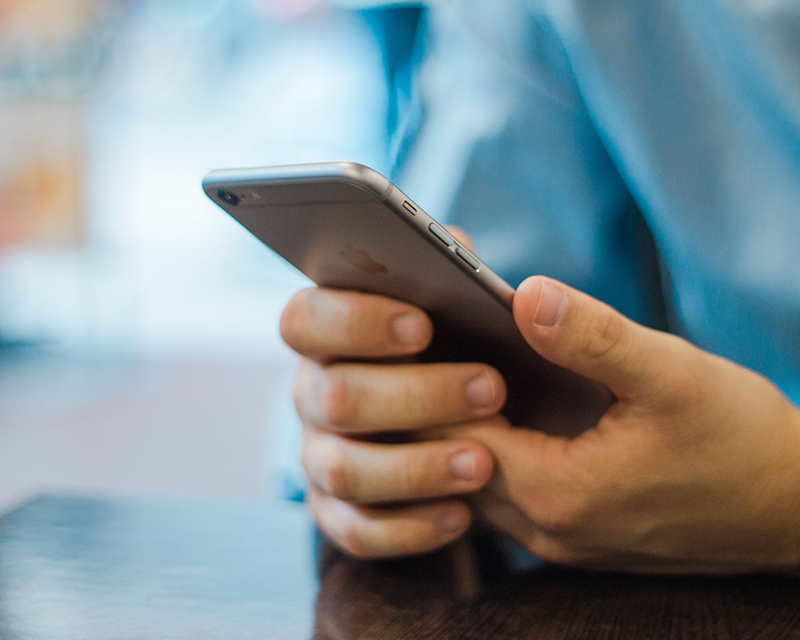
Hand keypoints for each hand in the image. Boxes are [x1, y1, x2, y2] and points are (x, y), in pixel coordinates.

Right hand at [280, 287, 504, 557]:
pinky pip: (357, 530)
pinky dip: (408, 527)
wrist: (457, 412)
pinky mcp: (337, 510)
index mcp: (325, 333)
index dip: (355, 323)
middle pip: (332, 397)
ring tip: (482, 463)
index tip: (422, 328)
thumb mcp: (455, 300)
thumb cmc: (453, 342)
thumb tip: (487, 271)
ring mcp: (319, 454)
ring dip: (414, 468)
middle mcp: (312, 392)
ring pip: (344, 470)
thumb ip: (459, 271)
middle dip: (414, 396)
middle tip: (489, 388)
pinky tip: (461, 515)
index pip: (304, 320)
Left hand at [428, 276, 799, 572]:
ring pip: (473, 486)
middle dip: (431, 407)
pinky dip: (487, 455)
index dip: (429, 382)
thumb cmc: (742, 441)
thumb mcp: (672, 374)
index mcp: (558, 491)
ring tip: (450, 373)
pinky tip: (496, 413)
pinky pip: (504, 497)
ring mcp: (559, 539)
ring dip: (456, 434)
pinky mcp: (574, 535)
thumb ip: (593, 336)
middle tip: (421, 347)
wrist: (792, 509)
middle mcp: (546, 527)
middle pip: (452, 464)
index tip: (415, 334)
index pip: (452, 436)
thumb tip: (526, 294)